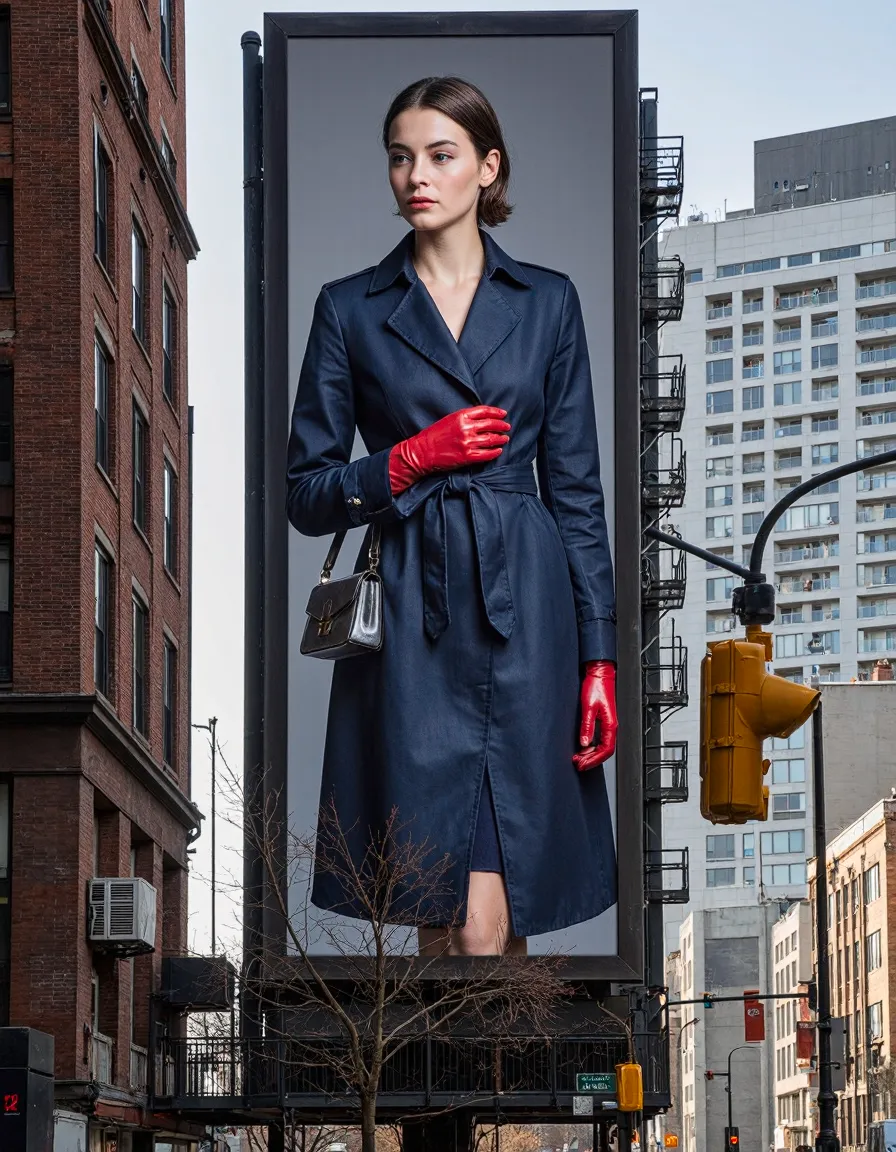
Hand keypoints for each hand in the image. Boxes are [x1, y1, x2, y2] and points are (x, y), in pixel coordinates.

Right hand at [389, 406, 510, 494]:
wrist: (422, 452)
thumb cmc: (433, 435)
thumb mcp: (449, 419)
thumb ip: (465, 418)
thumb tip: (482, 420)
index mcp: (461, 416)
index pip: (484, 411)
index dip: (496, 412)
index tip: (503, 414)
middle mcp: (466, 428)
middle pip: (491, 424)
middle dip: (501, 426)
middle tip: (507, 427)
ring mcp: (467, 443)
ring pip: (491, 439)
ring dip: (500, 439)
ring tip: (505, 439)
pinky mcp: (467, 456)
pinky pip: (486, 454)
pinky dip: (494, 452)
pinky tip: (498, 451)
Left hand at [573, 660, 617, 771]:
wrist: (599, 674)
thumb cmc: (596, 686)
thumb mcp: (588, 707)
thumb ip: (587, 726)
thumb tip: (584, 742)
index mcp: (610, 724)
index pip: (606, 750)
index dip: (594, 760)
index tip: (582, 764)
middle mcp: (611, 726)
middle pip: (605, 751)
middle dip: (591, 760)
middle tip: (578, 764)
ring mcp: (608, 724)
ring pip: (602, 747)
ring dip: (591, 755)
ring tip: (578, 758)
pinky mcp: (603, 721)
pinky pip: (600, 740)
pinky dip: (591, 747)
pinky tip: (582, 748)